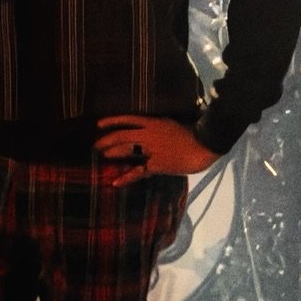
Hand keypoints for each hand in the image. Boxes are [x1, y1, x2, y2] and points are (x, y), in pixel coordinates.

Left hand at [95, 115, 218, 185]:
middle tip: (95, 146)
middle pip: (122, 134)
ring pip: (126, 149)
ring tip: (101, 156)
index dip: (111, 121)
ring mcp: (152, 149)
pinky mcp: (157, 164)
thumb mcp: (175, 123)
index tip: (99, 124)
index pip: (128, 119)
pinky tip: (115, 181)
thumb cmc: (196, 132)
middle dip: (106, 140)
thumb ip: (162, 126)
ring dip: (112, 152)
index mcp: (155, 121)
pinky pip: (138, 171)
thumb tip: (155, 127)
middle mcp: (150, 133)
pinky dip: (126, 176)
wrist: (206, 144)